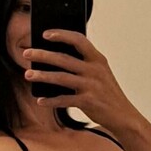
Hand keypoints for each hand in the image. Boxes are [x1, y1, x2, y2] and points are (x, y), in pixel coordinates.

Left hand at [22, 31, 140, 137]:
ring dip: (42, 76)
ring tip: (28, 74)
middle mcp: (95, 70)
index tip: (45, 34)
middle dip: (43, 55)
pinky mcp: (88, 101)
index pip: (78, 40)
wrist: (124, 115)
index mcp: (98, 59)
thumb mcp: (100, 73)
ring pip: (61, 78)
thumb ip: (84, 64)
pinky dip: (51, 100)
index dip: (61, 35)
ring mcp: (92, 86)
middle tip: (26, 53)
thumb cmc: (107, 93)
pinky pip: (65, 99)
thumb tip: (56, 59)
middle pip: (64, 58)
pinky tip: (40, 100)